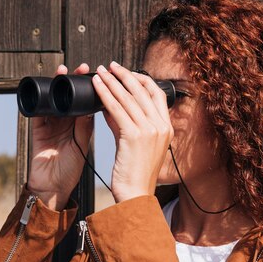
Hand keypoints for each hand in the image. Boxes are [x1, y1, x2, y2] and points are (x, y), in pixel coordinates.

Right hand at [26, 63, 94, 210]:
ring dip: (56, 84)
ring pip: (52, 98)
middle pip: (68, 95)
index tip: (102, 76)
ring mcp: (49, 124)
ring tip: (63, 70)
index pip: (84, 101)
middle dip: (74, 80)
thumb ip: (86, 126)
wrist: (53, 188)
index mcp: (78, 125)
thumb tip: (98, 104)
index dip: (92, 89)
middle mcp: (63, 122)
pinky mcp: (36, 129)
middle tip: (83, 67)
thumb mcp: (82, 144)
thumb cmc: (70, 170)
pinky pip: (37, 110)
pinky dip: (40, 98)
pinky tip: (45, 87)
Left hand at [92, 61, 173, 202]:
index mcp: (167, 128)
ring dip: (112, 80)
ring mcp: (150, 130)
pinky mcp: (134, 135)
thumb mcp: (133, 144)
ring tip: (101, 71)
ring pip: (128, 97)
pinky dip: (105, 93)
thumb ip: (124, 124)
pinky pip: (116, 108)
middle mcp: (161, 126)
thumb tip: (108, 106)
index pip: (157, 94)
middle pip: (143, 91)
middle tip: (111, 66)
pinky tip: (96, 85)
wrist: (135, 196)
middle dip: (125, 75)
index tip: (127, 73)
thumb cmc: (134, 174)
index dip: (142, 80)